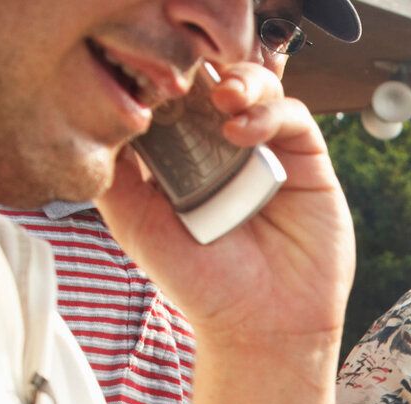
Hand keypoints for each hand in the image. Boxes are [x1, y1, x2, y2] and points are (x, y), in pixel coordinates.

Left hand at [97, 62, 352, 347]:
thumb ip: (114, 174)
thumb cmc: (201, 283)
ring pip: (258, 88)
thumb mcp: (136, 224)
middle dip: (201, 70)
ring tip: (222, 96)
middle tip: (187, 76)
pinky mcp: (308, 162)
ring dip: (240, 80)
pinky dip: (269, 112)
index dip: (164, 79)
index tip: (148, 78)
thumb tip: (102, 117)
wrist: (260, 326)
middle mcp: (225, 148)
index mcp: (182, 155)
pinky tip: (243, 132)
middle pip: (215, 82)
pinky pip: (293, 117)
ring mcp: (268, 152)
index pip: (173, 96)